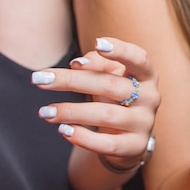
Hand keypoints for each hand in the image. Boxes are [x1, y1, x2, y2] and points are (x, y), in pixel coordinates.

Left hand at [32, 37, 159, 164]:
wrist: (128, 136)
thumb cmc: (114, 97)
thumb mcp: (109, 76)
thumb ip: (97, 64)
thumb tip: (78, 64)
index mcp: (146, 75)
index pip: (139, 59)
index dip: (120, 50)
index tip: (98, 43)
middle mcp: (150, 97)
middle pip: (110, 85)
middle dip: (72, 81)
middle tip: (39, 79)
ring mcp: (144, 122)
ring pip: (106, 115)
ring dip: (71, 111)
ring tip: (45, 111)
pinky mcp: (135, 146)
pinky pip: (107, 143)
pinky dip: (82, 137)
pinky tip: (63, 130)